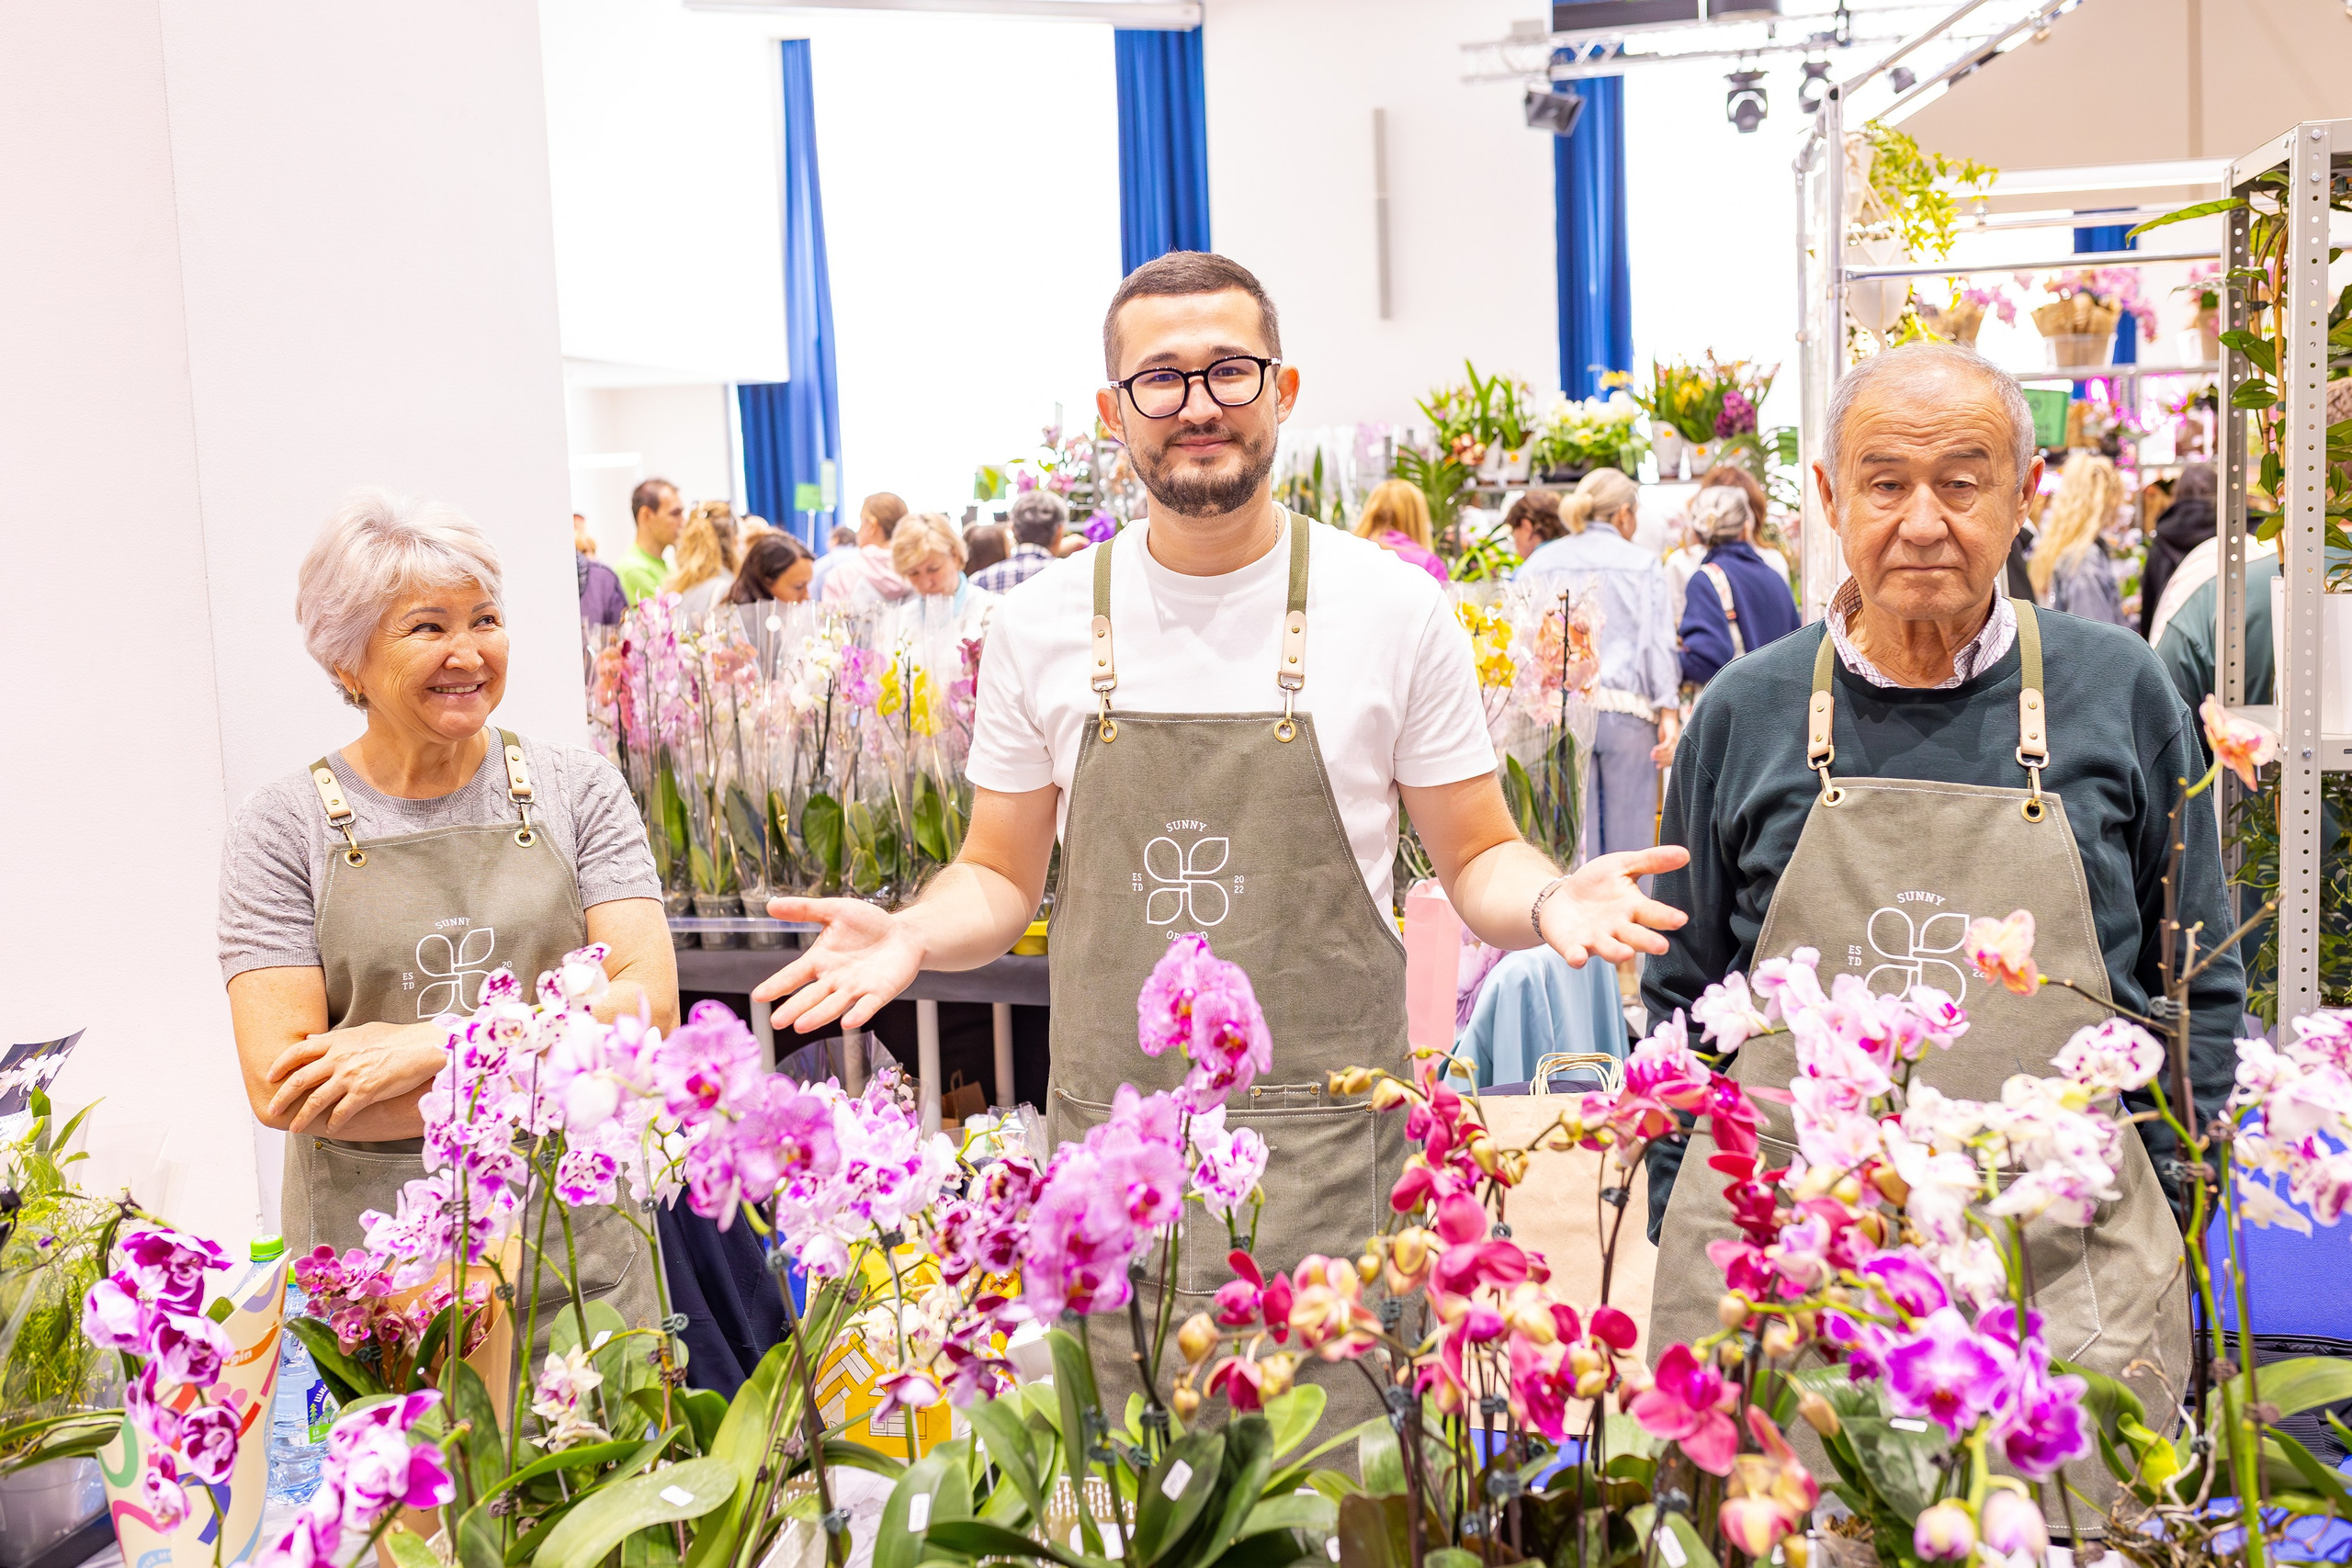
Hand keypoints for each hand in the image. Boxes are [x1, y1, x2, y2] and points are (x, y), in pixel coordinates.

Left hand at [265, 1021, 443, 1134]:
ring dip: (302, 1117)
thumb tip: (313, 1038)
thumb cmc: (397, 1037)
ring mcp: (350, 1077)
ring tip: (294, 1128)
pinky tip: (331, 1129)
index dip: (280, 1065)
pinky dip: (334, 1123)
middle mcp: (338, 1059)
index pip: (298, 1051)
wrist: (422, 1047)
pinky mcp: (365, 1093)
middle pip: (300, 1080)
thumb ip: (335, 1037)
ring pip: (316, 1101)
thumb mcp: (362, 1030)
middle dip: (282, 1097)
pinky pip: (342, 1112)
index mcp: (336, 1042)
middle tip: (272, 1109)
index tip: (270, 1077)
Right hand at [753, 896, 924, 1032]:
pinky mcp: (880, 992)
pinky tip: (848, 1022)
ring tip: (801, 1026)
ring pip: (834, 1004)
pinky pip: (868, 1005)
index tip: (759, 996)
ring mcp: (856, 988)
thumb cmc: (868, 924)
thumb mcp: (835, 910)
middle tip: (777, 1022)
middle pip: (811, 997)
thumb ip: (805, 909)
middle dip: (794, 1009)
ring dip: (819, 1015)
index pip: (794, 975)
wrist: (904, 934)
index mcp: (820, 961)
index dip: (777, 985)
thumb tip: (770, 904)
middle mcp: (834, 980)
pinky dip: (858, 1013)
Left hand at [1536, 846, 1690, 965]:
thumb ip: (1651, 861)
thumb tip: (1685, 853)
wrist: (1560, 898)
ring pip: (1609, 949)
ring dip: (1617, 952)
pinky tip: (1578, 958)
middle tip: (1661, 946)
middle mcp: (1618, 928)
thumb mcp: (1622, 865)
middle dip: (1647, 941)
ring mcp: (1596, 939)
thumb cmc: (1596, 884)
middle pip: (1636, 937)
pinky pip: (1576, 954)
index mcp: (1633, 909)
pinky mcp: (1573, 946)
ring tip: (1626, 954)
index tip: (1680, 919)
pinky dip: (1577, 957)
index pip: (1653, 913)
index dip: (1666, 917)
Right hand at [1651, 711, 1682, 766]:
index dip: (1664, 763)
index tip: (1657, 766)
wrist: (1668, 715)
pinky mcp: (1671, 735)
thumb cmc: (1666, 726)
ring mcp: (1675, 740)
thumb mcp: (1663, 737)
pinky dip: (1659, 748)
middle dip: (1662, 761)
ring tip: (1652, 756)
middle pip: (1670, 756)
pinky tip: (1654, 749)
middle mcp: (1676, 743)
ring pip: (1668, 751)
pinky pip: (1665, 745)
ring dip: (1659, 755)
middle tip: (1655, 763)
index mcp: (1675, 745)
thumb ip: (1662, 745)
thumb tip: (1656, 753)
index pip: (1671, 757)